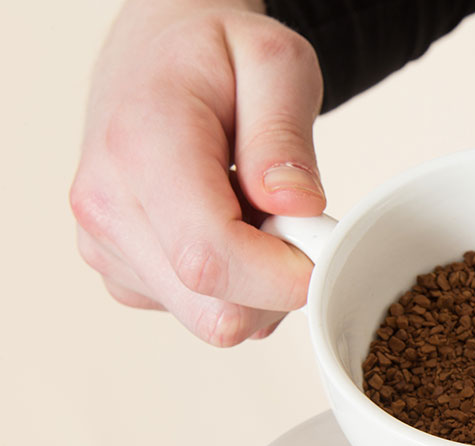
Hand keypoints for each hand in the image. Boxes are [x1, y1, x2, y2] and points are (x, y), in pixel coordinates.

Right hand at [71, 0, 324, 344]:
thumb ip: (284, 136)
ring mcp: (106, 246)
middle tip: (293, 220)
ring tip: (255, 214)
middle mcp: (108, 207)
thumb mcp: (274, 63)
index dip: (285, 278)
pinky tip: (231, 230)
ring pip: (213, 321)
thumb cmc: (213, 53)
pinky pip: (199, 313)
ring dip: (259, 287)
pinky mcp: (120, 271)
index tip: (325, 248)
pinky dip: (235, 288)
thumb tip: (296, 206)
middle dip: (279, 285)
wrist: (157, 51)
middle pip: (216, 311)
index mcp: (141, 147)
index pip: (212, 259)